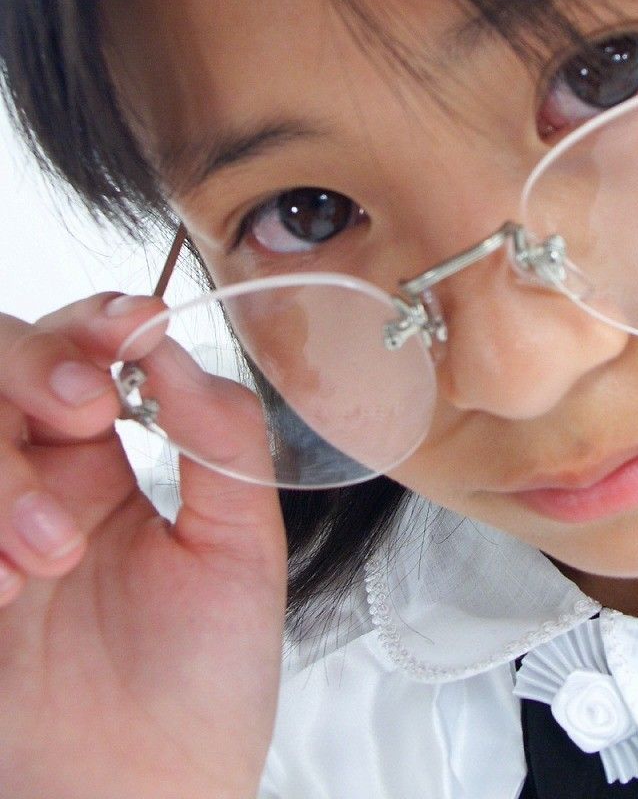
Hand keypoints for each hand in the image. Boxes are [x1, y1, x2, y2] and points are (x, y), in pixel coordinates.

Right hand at [0, 294, 287, 798]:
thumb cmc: (201, 686)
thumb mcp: (242, 550)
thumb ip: (220, 440)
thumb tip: (178, 350)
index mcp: (109, 461)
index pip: (85, 351)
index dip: (98, 324)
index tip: (132, 328)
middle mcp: (35, 480)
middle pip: (0, 361)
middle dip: (35, 364)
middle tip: (85, 411)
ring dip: (1, 473)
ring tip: (47, 559)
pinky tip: (3, 591)